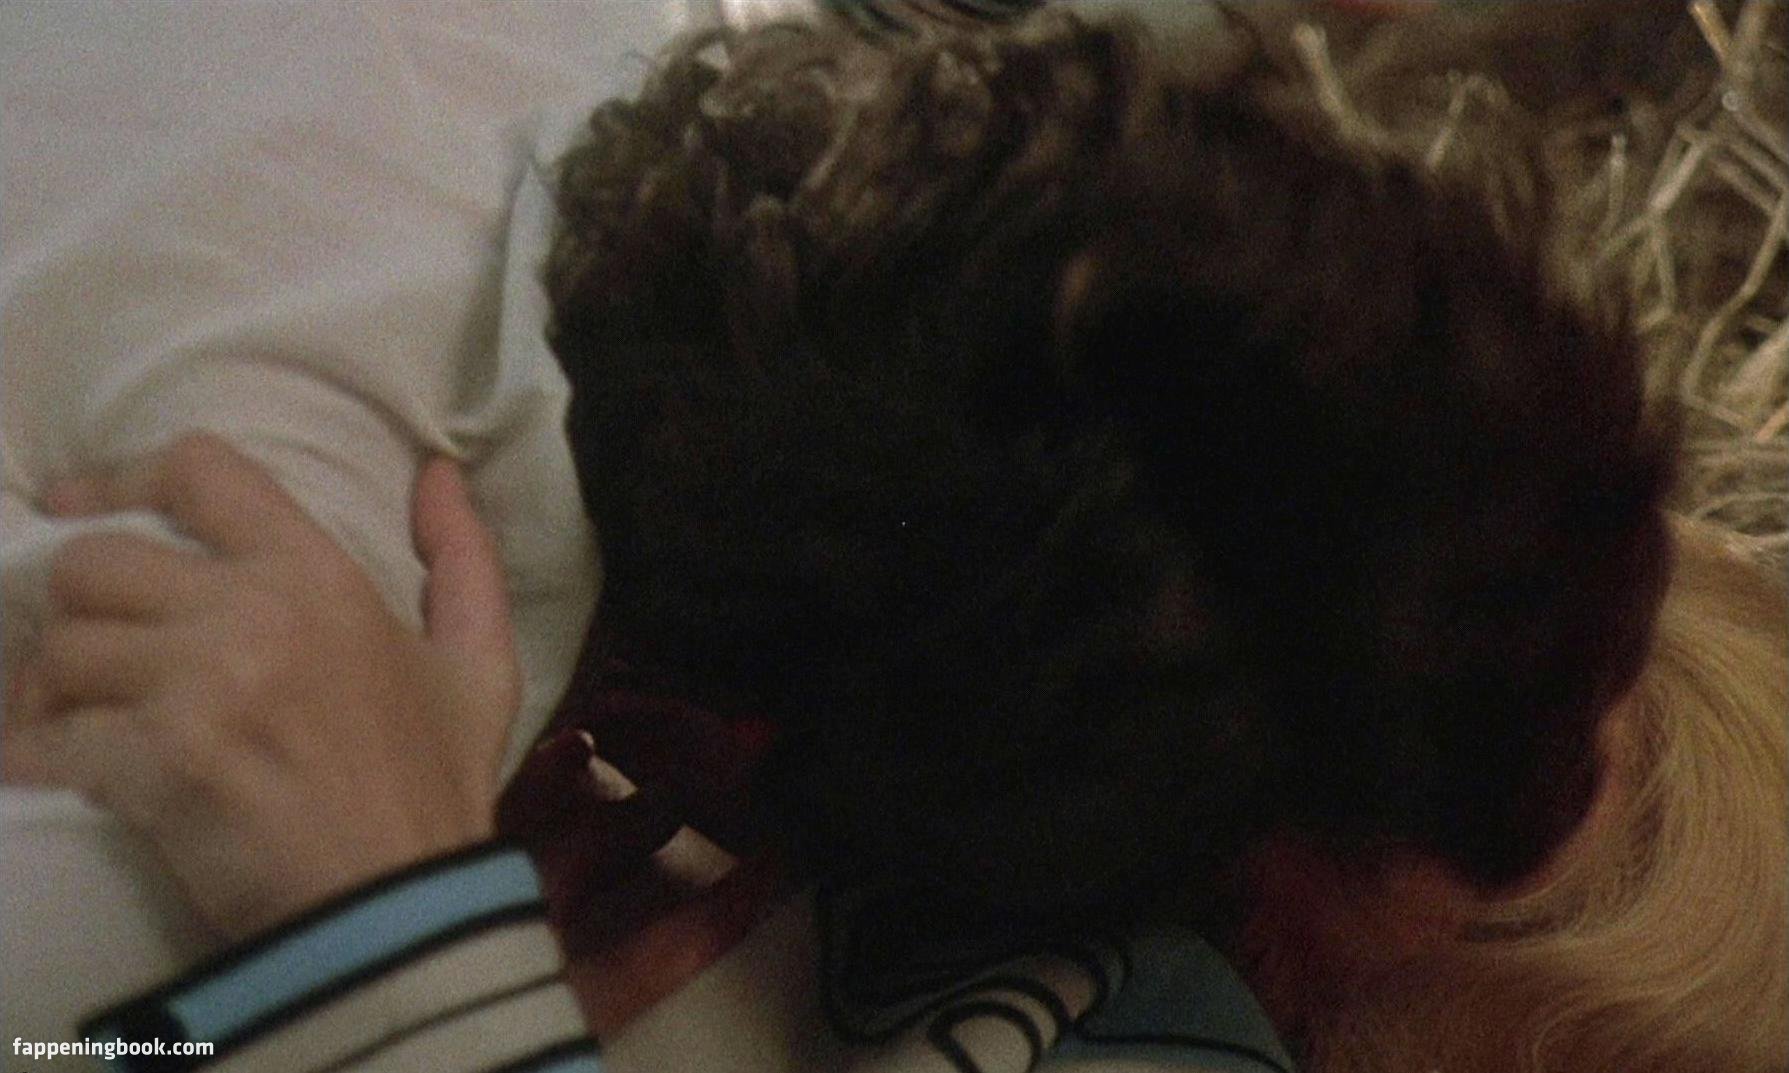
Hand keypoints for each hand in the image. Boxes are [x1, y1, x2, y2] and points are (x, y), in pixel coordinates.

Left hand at [3, 434, 519, 940]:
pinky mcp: (160, 760)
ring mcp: (204, 684)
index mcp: (322, 577)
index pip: (198, 472)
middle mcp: (256, 612)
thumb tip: (438, 473)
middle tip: (91, 659)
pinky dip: (40, 761)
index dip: (119, 478)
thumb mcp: (480, 666)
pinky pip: (47, 739)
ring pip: (58, 651)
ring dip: (51, 694)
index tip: (70, 502)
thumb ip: (465, 559)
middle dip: (77, 612)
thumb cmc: (437, 786)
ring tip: (75, 724)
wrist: (404, 911)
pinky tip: (64, 776)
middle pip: (94, 563)